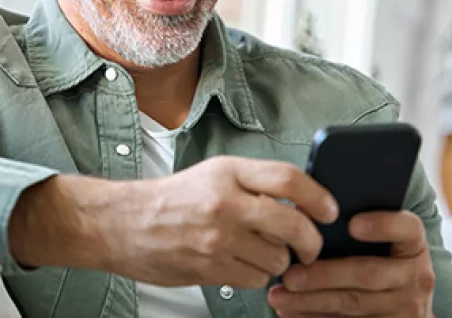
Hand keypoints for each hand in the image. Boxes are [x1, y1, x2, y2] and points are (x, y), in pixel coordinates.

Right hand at [9, 157, 338, 286]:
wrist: (121, 224)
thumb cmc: (171, 199)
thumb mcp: (213, 174)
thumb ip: (254, 183)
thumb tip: (301, 199)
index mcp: (228, 172)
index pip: (289, 179)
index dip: (318, 197)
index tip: (330, 210)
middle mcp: (225, 202)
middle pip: (293, 224)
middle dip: (311, 241)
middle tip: (311, 246)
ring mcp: (217, 237)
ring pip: (277, 258)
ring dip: (279, 261)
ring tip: (263, 253)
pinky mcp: (209, 267)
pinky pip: (255, 279)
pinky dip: (256, 276)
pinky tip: (242, 265)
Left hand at [267, 210, 434, 316]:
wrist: (404, 308)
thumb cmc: (382, 264)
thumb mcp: (383, 246)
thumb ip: (357, 229)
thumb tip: (307, 215)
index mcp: (413, 245)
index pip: (407, 228)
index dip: (382, 225)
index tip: (352, 224)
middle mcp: (416, 276)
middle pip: (369, 273)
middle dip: (324, 274)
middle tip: (290, 275)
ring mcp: (406, 307)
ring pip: (353, 303)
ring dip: (311, 300)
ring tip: (280, 295)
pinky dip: (314, 317)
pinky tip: (291, 311)